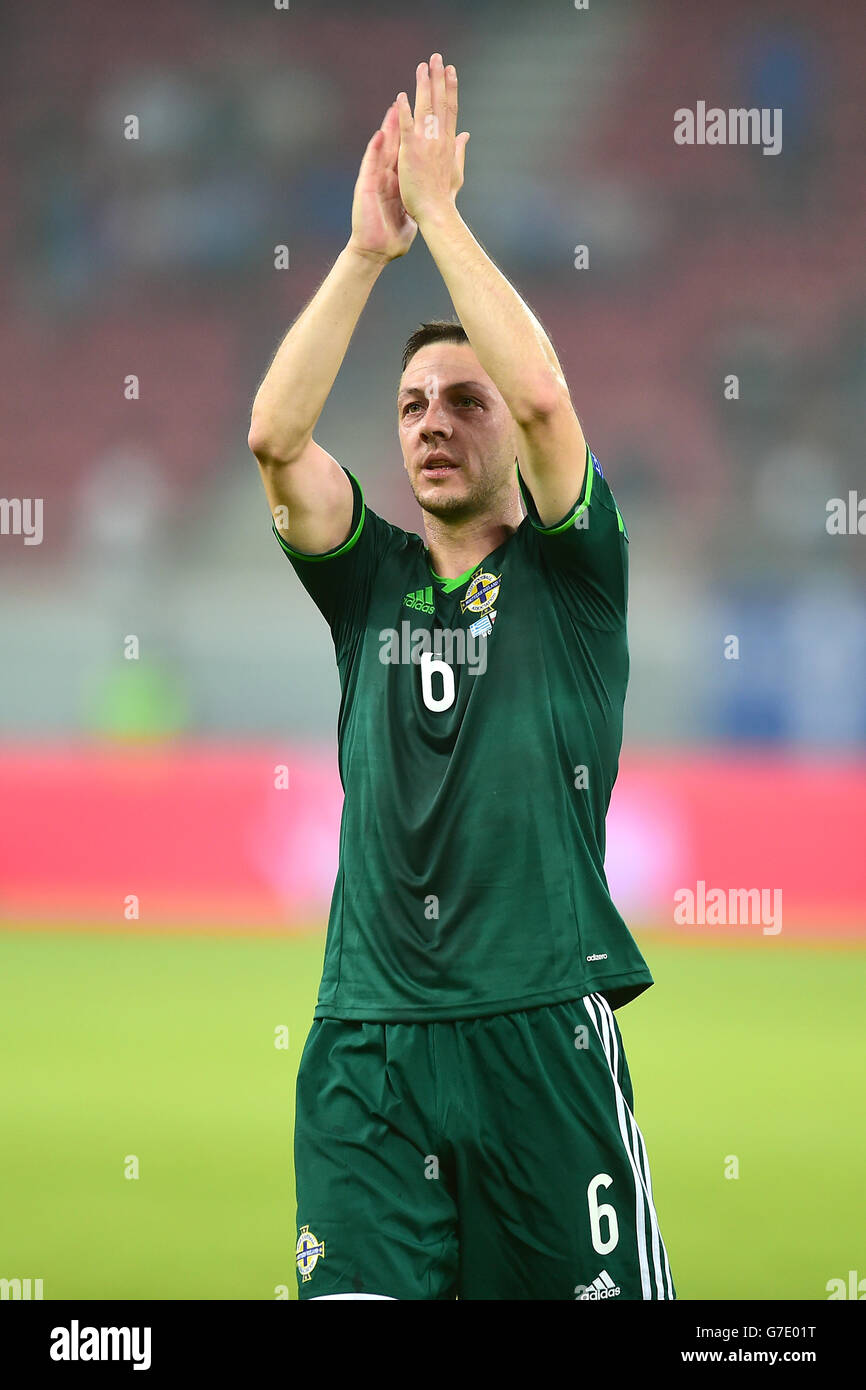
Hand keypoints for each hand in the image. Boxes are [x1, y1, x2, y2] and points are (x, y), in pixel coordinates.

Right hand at [349, 103, 417, 262]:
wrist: (377, 251)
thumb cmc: (393, 238)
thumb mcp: (412, 214)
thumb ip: (421, 200)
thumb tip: (433, 194)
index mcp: (399, 181)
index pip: (409, 153)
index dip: (417, 135)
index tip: (427, 117)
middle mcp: (387, 176)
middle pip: (397, 144)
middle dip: (404, 122)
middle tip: (411, 101)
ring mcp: (375, 179)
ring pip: (383, 149)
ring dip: (388, 128)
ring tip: (395, 107)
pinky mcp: (366, 186)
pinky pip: (371, 164)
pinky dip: (375, 149)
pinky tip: (380, 134)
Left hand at [396, 54, 469, 224]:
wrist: (436, 212)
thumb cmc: (445, 198)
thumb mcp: (457, 171)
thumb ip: (460, 151)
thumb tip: (466, 135)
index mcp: (449, 143)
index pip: (451, 110)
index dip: (451, 89)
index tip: (451, 71)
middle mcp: (439, 140)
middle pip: (440, 102)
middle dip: (439, 78)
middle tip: (437, 57)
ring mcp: (426, 145)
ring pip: (426, 109)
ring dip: (424, 86)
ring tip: (422, 66)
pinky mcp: (411, 152)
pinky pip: (407, 127)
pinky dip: (405, 111)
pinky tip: (401, 96)